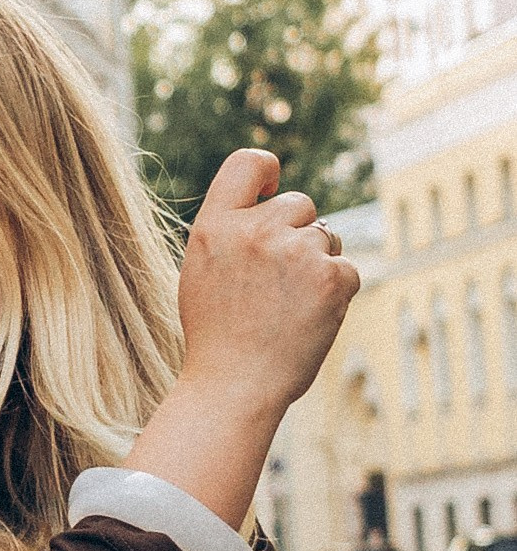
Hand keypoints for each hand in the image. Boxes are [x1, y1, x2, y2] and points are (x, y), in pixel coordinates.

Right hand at [175, 151, 359, 418]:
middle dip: (298, 234)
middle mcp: (256, 230)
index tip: (272, 194)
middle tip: (277, 281)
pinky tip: (308, 318)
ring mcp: (296, 251)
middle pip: (300, 204)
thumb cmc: (216, 334)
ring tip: (288, 306)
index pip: (250, 162)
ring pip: (327, 237)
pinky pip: (346, 269)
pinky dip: (335, 293)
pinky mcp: (332, 277)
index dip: (269, 174)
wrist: (233, 387)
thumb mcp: (203, 270)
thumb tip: (272, 205)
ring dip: (318, 264)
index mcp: (215, 225)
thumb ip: (232, 232)